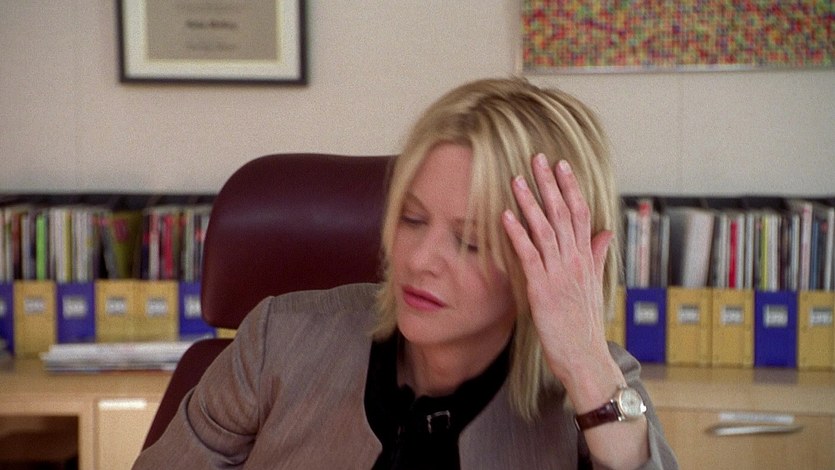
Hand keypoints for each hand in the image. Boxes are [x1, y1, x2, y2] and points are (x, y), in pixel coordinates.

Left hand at [501, 154, 614, 385]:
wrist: (585, 357)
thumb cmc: (584, 323)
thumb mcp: (594, 284)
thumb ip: (598, 255)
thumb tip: (606, 232)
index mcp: (587, 258)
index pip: (581, 213)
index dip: (570, 187)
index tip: (561, 164)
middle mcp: (576, 260)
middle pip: (564, 214)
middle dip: (549, 184)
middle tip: (537, 158)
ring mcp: (560, 273)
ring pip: (545, 229)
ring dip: (530, 202)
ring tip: (517, 179)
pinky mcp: (543, 289)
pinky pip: (529, 255)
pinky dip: (517, 234)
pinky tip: (505, 215)